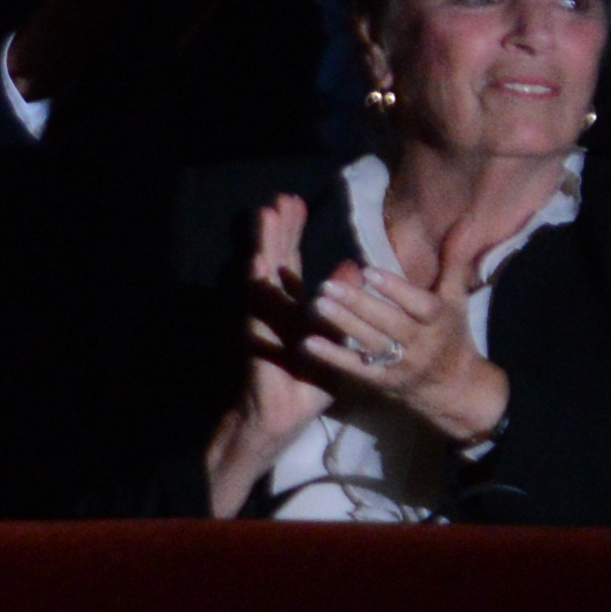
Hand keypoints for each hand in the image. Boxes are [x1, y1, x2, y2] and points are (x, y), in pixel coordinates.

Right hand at [204, 194, 328, 511]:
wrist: (285, 414)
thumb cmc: (310, 383)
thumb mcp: (336, 340)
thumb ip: (344, 306)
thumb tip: (354, 268)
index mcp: (295, 307)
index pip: (293, 263)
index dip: (295, 233)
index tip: (299, 203)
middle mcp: (276, 306)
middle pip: (278, 259)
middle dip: (281, 228)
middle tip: (284, 197)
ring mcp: (263, 315)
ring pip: (264, 271)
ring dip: (266, 242)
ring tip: (268, 212)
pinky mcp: (256, 330)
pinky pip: (257, 299)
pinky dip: (257, 276)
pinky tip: (258, 255)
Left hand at [303, 227, 507, 445]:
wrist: (455, 389)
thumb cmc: (451, 334)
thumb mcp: (455, 300)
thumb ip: (453, 263)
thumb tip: (462, 225)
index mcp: (439, 321)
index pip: (419, 305)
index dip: (395, 289)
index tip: (368, 271)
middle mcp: (422, 345)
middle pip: (390, 324)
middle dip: (358, 304)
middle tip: (327, 285)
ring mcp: (402, 366)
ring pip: (372, 344)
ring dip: (344, 325)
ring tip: (317, 304)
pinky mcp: (384, 382)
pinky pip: (358, 370)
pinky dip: (334, 357)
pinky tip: (309, 343)